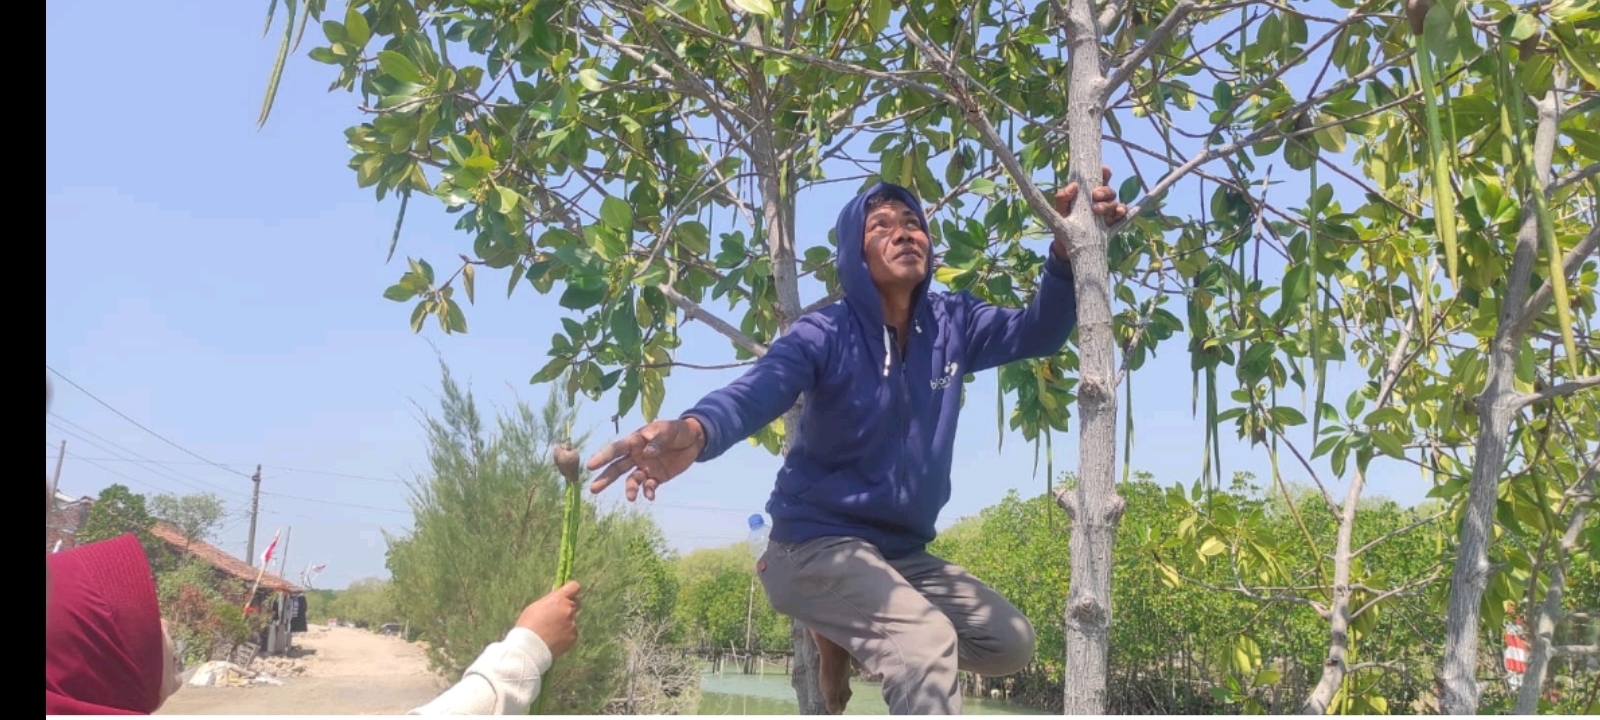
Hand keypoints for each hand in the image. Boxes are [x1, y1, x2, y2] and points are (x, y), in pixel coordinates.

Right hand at [516, 581, 579, 658]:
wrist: (529, 648)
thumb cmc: (528, 625)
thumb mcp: (535, 607)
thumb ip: (549, 599)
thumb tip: (557, 591)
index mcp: (558, 599)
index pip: (574, 586)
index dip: (571, 589)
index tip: (568, 593)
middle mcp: (568, 610)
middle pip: (575, 603)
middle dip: (568, 607)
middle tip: (557, 615)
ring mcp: (572, 624)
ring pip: (572, 620)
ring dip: (565, 623)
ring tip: (549, 632)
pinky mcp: (574, 636)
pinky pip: (571, 633)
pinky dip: (565, 635)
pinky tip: (553, 640)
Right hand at [585, 418, 704, 500]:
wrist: (694, 439)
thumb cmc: (677, 430)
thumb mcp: (668, 430)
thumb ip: (657, 440)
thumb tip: (647, 452)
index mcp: (635, 441)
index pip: (616, 450)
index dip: (603, 457)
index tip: (590, 466)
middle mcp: (636, 455)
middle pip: (617, 468)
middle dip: (605, 478)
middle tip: (593, 489)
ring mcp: (645, 467)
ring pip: (632, 480)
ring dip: (630, 489)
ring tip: (631, 497)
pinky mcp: (657, 477)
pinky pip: (649, 486)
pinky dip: (648, 492)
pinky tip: (650, 496)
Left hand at [1054, 166, 1127, 223]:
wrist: (1066, 244)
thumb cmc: (1064, 221)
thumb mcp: (1060, 208)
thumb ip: (1063, 196)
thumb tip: (1074, 185)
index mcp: (1089, 193)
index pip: (1100, 179)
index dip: (1104, 173)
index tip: (1104, 170)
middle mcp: (1101, 200)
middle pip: (1109, 191)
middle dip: (1104, 191)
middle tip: (1095, 195)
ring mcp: (1107, 211)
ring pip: (1114, 202)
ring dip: (1108, 204)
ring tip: (1097, 209)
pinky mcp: (1112, 223)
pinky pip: (1121, 215)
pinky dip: (1122, 211)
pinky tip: (1119, 212)